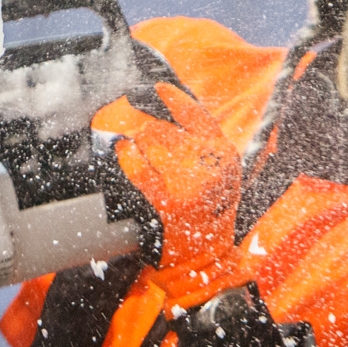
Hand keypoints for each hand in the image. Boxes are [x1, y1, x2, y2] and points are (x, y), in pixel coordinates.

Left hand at [90, 82, 240, 270]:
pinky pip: (135, 163)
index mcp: (223, 154)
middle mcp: (207, 165)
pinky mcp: (163, 199)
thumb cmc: (209, 212)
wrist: (205, 257)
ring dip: (138, 144)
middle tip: (147, 145)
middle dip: (149, 133)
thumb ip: (204, 143)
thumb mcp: (222, 174)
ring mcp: (184, 182)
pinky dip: (126, 154)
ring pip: (148, 140)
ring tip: (140, 156)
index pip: (196, 114)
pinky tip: (125, 152)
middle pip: (162, 128)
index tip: (158, 89)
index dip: (174, 98)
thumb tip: (169, 111)